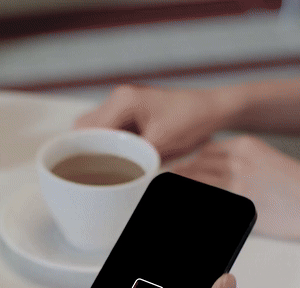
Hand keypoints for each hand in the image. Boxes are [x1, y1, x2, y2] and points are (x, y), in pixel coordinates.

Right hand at [74, 85, 239, 159]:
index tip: (89, 173)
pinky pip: (111, 130)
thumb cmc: (192, 119)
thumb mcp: (161, 143)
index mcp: (123, 100)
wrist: (214, 109)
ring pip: (96, 130)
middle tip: (98, 172)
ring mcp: (123, 104)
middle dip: (89, 150)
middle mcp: (118, 99)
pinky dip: (112, 145)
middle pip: (85, 128)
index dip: (87, 152)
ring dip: (100, 147)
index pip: (89, 130)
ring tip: (109, 167)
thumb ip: (133, 157)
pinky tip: (121, 160)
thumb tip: (116, 177)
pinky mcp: (131, 113)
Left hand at [172, 135, 299, 241]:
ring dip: (182, 193)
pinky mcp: (238, 200)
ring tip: (169, 202)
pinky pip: (206, 201)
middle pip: (193, 167)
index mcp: (244, 145)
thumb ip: (240, 164)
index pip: (202, 152)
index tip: (176, 176)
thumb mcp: (268, 163)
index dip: (187, 166)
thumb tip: (214, 176)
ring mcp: (236, 179)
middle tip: (167, 191)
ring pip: (194, 183)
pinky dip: (194, 206)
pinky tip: (186, 212)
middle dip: (180, 180)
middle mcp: (237, 158)